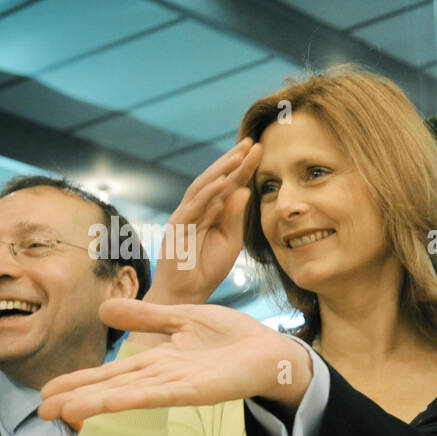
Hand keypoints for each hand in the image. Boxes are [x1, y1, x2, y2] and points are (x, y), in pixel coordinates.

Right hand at [39, 299, 311, 424]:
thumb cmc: (232, 338)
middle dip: (77, 397)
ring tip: (62, 412)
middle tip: (41, 410)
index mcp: (158, 360)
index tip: (47, 391)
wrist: (271, 350)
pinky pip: (159, 394)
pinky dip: (133, 398)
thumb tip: (104, 309)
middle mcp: (163, 376)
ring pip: (128, 394)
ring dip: (95, 402)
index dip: (79, 380)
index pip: (111, 372)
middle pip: (112, 386)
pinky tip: (109, 403)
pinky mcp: (197, 390)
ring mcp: (178, 385)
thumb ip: (147, 315)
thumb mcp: (183, 317)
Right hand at [144, 139, 262, 309]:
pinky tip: (222, 181)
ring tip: (238, 155)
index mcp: (212, 211)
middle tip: (251, 143)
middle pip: (216, 178)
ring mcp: (186, 214)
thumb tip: (244, 190)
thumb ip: (236, 217)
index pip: (229, 184)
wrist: (188, 292)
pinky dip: (209, 193)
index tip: (259, 150)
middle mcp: (198, 208)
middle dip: (233, 160)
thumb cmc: (208, 268)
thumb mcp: (231, 241)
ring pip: (203, 186)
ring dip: (221, 170)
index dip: (243, 168)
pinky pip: (194, 205)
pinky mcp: (177, 225)